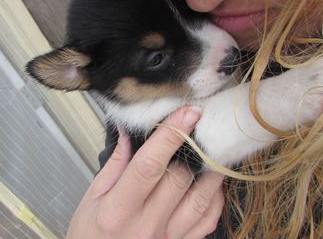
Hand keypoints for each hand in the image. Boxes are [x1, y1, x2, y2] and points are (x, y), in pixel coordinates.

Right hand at [67, 107, 224, 238]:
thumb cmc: (91, 233)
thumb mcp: (92, 198)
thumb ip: (115, 164)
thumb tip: (129, 131)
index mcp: (119, 209)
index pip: (150, 165)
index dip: (171, 135)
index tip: (188, 113)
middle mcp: (147, 225)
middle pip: (179, 178)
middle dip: (191, 148)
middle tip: (198, 128)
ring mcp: (168, 238)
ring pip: (201, 198)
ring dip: (210, 170)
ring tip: (211, 151)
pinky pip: (209, 220)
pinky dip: (215, 198)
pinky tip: (210, 183)